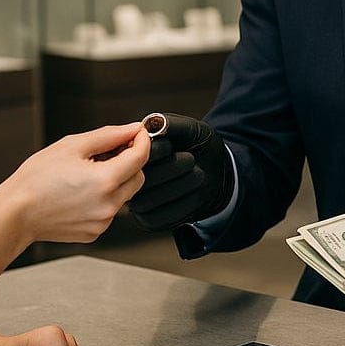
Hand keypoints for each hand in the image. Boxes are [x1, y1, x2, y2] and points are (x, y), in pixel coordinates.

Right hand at [7, 122, 149, 243]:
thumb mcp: (72, 146)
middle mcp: (109, 205)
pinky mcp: (95, 232)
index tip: (137, 133)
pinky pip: (109, 210)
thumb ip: (108, 136)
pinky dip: (103, 198)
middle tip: (107, 152)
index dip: (141, 140)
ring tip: (86, 173)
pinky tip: (80, 191)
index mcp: (105, 181)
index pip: (140, 157)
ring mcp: (103, 222)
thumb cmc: (36, 180)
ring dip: (115, 181)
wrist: (15, 213)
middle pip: (138, 177)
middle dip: (129, 162)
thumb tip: (131, 130)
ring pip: (124, 194)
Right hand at [127, 113, 233, 231]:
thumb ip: (171, 124)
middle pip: (141, 179)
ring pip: (150, 199)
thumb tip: (154, 124)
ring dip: (179, 185)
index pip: (133, 157)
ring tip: (198, 173)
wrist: (216, 172)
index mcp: (131, 153)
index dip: (153, 152)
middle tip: (190, 159)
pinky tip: (196, 191)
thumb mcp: (191, 129)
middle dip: (171, 168)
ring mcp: (138, 203)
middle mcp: (128, 180)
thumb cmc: (199, 146)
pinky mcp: (150, 221)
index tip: (171, 146)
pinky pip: (161, 217)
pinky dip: (183, 203)